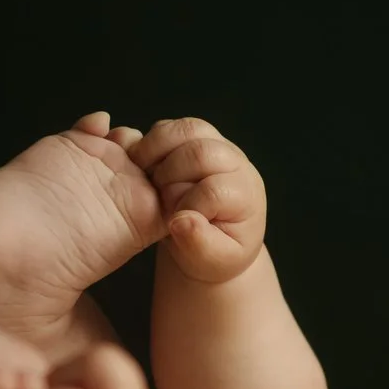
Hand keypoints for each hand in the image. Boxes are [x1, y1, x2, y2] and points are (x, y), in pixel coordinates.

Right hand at [126, 118, 265, 283]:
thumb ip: (201, 245)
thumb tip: (180, 221)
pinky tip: (142, 168)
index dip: (186, 207)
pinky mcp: (194, 138)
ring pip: (187, 129)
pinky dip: (150, 143)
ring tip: (144, 175)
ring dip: (156, 151)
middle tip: (159, 199)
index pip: (213, 191)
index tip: (175, 223)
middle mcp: (236, 164)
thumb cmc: (216, 250)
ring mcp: (216, 145)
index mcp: (246, 195)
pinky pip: (170, 127)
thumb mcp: (213, 261)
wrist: (214, 237)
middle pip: (201, 152)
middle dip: (170, 177)